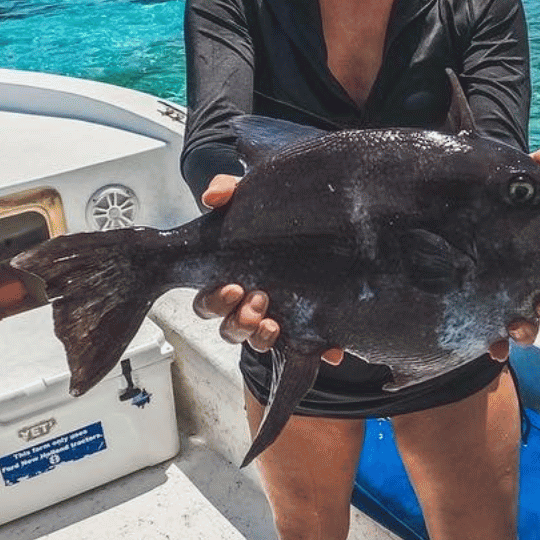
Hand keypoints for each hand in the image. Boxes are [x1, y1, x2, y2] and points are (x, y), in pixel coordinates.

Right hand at [193, 175, 343, 364]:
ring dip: (263, 337)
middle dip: (239, 320)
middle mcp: (247, 305)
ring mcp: (275, 318)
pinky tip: (331, 348)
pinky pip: (307, 346)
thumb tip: (213, 197)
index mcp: (228, 280)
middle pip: (229, 328)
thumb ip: (228, 190)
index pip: (208, 302)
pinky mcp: (306, 327)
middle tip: (259, 300)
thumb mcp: (248, 198)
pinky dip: (319, 350)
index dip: (215, 300)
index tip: (234, 287)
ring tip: (275, 324)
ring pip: (257, 342)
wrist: (319, 222)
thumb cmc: (270, 215)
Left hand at [489, 146, 539, 361]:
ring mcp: (504, 299)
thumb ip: (537, 168)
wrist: (461, 204)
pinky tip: (490, 349)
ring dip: (524, 333)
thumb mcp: (516, 180)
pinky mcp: (479, 307)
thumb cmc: (499, 197)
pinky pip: (489, 333)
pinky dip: (494, 344)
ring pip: (523, 325)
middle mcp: (527, 284)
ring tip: (515, 332)